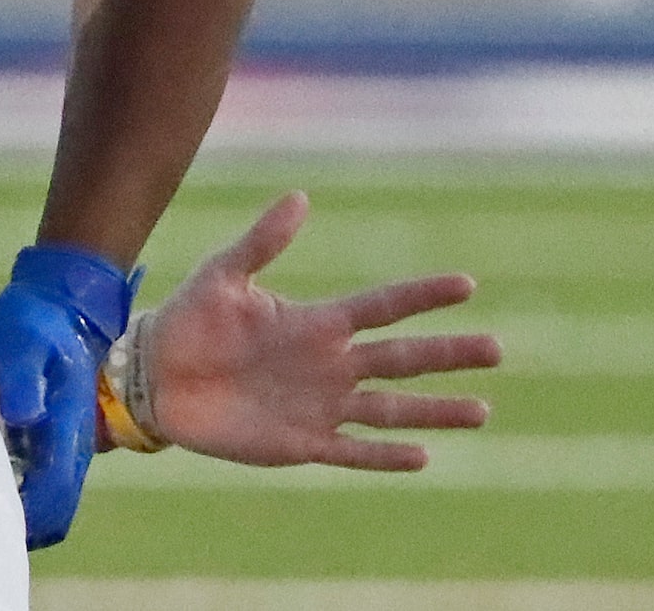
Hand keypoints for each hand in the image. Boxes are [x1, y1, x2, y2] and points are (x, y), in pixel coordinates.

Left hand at [0, 244, 136, 548]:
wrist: (62, 300)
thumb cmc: (38, 321)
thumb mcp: (20, 340)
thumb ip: (21, 378)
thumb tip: (22, 419)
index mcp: (67, 427)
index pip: (57, 495)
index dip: (29, 520)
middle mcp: (72, 444)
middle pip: (57, 509)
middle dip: (23, 528)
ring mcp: (64, 440)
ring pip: (50, 496)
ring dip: (20, 510)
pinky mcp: (52, 432)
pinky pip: (40, 477)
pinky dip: (17, 488)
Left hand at [140, 191, 499, 469]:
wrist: (156, 376)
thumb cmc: (189, 319)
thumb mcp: (224, 273)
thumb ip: (263, 241)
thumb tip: (300, 197)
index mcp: (315, 322)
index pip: (382, 306)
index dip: (422, 296)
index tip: (466, 284)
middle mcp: (329, 364)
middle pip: (401, 358)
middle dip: (448, 354)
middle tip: (497, 348)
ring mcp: (319, 405)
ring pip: (391, 410)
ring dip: (434, 411)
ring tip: (482, 410)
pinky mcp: (300, 443)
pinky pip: (353, 451)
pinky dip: (385, 456)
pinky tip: (422, 456)